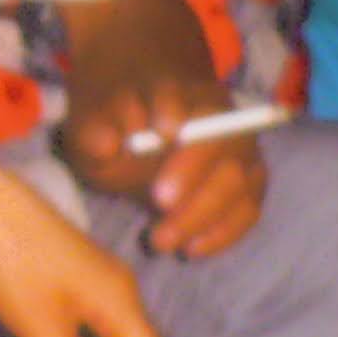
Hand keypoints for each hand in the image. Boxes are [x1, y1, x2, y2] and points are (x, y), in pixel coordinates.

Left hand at [59, 76, 266, 259]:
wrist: (139, 131)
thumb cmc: (113, 129)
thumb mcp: (88, 128)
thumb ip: (93, 132)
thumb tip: (108, 144)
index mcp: (172, 88)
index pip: (176, 93)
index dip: (171, 109)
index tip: (162, 131)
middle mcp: (217, 113)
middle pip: (221, 138)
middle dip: (194, 173)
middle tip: (159, 203)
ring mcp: (240, 149)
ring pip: (240, 177)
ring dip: (205, 212)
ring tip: (163, 239)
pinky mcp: (249, 184)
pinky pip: (248, 208)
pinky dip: (225, 231)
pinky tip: (192, 247)